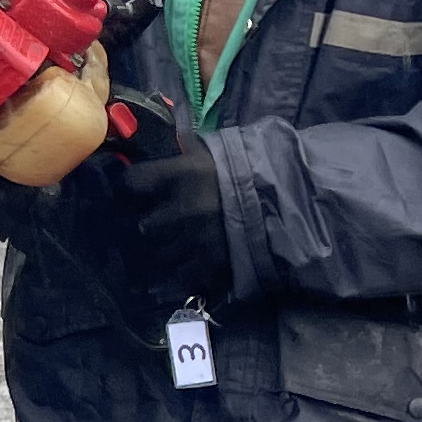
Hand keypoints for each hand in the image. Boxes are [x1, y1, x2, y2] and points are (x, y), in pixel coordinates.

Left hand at [115, 129, 234, 307]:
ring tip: (174, 248)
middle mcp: (184, 209)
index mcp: (183, 174)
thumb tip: (159, 145)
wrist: (292, 201)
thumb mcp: (215, 152)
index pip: (133, 182)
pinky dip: (184, 273)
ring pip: (158, 256)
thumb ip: (185, 152)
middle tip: (159, 225)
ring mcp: (197, 241)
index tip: (132, 193)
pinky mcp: (212, 266)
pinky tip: (190, 265)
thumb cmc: (251, 170)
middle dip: (152, 226)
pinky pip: (182, 277)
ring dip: (163, 252)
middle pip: (144, 226)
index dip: (129, 189)